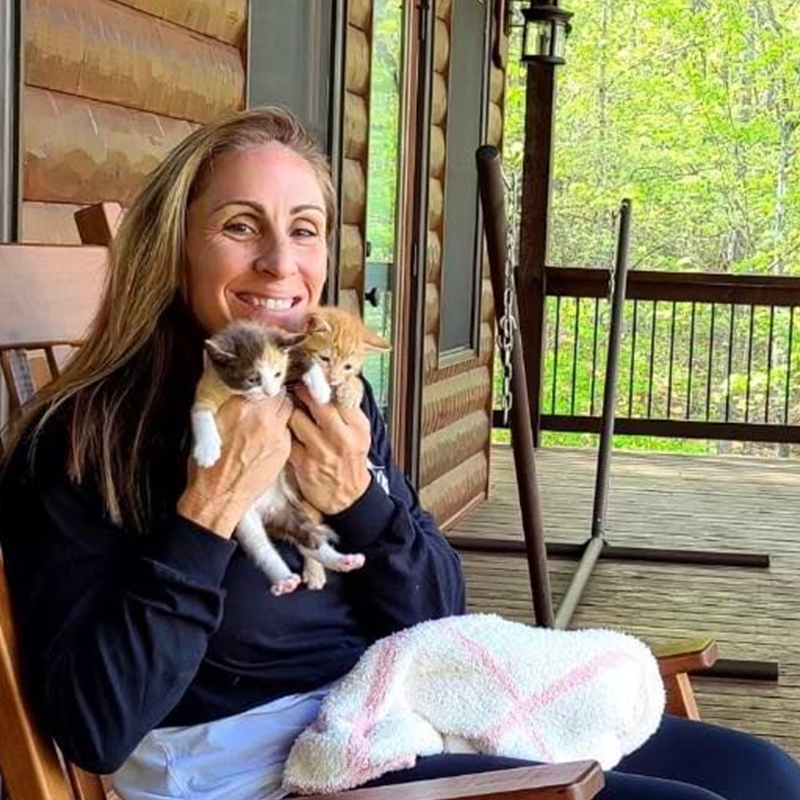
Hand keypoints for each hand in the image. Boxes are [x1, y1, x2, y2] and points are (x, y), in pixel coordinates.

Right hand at [178, 394, 292, 537]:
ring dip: (280, 410)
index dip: (261, 382)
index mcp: (240, 407)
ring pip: (288, 409)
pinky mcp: (284, 449)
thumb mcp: (206, 423)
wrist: (218, 496)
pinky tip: (267, 437)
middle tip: (265, 400)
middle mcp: (262, 418)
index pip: (262, 382)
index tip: (259, 383)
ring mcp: (276, 434)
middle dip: (273, 395)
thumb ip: (223, 399)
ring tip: (267, 417)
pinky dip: (281, 430)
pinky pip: (288, 430)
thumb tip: (226, 377)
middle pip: (280, 393)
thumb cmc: (208, 464)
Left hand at [288, 386, 371, 514]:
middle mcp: (341, 437)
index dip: (322, 382)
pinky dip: (283, 430)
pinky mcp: (303, 463)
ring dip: (289, 409)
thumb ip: (348, 409)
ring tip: (287, 405)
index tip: (312, 375)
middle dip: (302, 390)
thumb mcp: (360, 433)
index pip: (339, 395)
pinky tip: (282, 427)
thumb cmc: (350, 460)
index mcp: (356, 427)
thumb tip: (332, 382)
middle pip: (317, 403)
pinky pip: (287, 438)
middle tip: (296, 385)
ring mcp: (321, 451)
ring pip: (297, 417)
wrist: (347, 497)